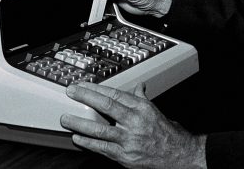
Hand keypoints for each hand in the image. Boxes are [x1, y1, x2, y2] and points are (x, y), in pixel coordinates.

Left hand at [61, 82, 206, 167]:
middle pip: (106, 106)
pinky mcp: (125, 156)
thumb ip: (141, 98)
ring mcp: (129, 140)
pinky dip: (88, 143)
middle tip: (70, 93)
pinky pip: (103, 149)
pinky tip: (77, 138)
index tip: (82, 85)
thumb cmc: (164, 132)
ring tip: (66, 119)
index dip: (95, 89)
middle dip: (85, 98)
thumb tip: (138, 85)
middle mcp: (134, 122)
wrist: (177, 155)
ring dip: (80, 124)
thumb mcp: (153, 110)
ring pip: (100, 129)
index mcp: (140, 108)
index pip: (114, 94)